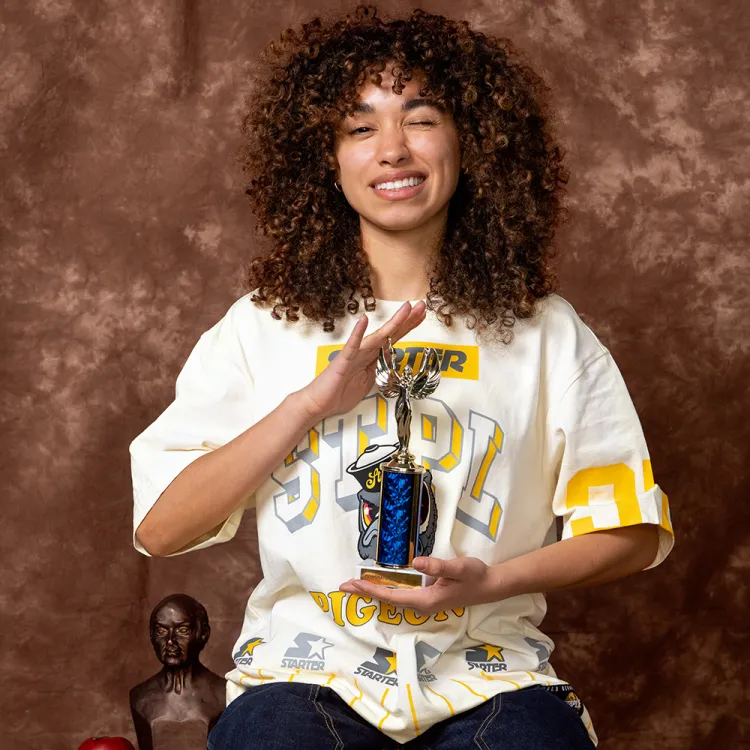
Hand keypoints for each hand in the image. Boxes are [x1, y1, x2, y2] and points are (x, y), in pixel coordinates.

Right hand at [295, 300, 425, 421]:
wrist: (319, 404)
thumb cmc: (339, 394)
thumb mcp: (368, 382)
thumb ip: (379, 369)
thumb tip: (390, 358)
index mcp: (371, 357)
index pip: (393, 339)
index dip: (408, 327)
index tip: (420, 315)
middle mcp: (365, 351)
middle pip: (390, 333)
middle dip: (407, 320)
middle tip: (422, 305)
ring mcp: (354, 354)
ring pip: (377, 336)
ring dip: (393, 322)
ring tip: (406, 308)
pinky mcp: (343, 361)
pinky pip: (352, 346)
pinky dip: (358, 333)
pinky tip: (363, 320)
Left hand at [339, 556, 500, 614]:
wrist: (490, 586)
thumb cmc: (474, 575)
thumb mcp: (458, 567)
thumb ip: (438, 566)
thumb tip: (416, 563)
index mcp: (426, 600)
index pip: (392, 596)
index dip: (372, 589)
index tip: (354, 584)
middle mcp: (422, 605)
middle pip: (388, 600)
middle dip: (366, 592)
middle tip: (343, 586)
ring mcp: (424, 603)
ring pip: (393, 599)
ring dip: (373, 592)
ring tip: (355, 586)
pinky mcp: (427, 598)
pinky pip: (400, 597)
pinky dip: (385, 591)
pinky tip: (379, 586)